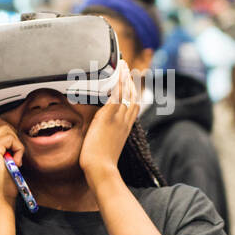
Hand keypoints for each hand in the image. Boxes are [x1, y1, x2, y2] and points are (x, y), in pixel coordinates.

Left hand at [80, 59, 140, 184]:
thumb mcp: (108, 146)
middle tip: (128, 68)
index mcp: (126, 128)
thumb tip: (101, 130)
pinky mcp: (109, 117)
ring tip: (123, 64)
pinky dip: (119, 83)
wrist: (101, 170)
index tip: (132, 83)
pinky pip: (116, 95)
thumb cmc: (101, 163)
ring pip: (126, 93)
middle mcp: (125, 122)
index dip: (134, 93)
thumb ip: (108, 135)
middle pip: (133, 96)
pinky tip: (118, 73)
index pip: (134, 106)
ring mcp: (118, 119)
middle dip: (131, 80)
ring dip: (125, 77)